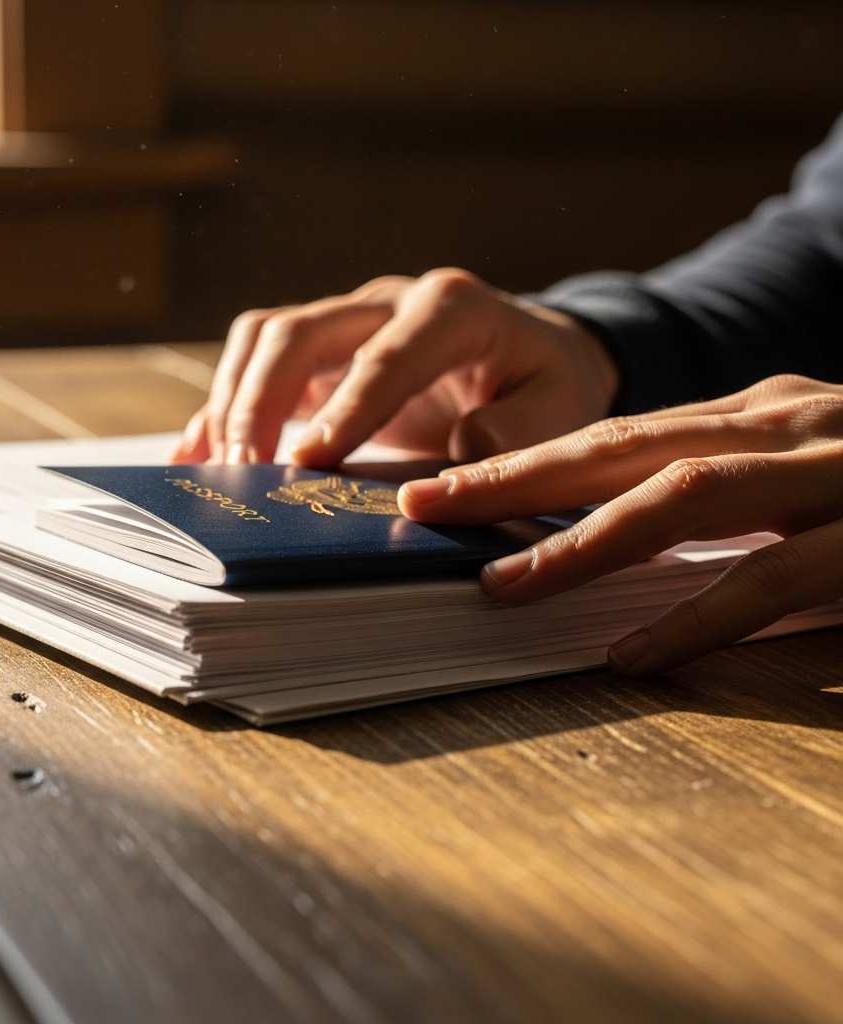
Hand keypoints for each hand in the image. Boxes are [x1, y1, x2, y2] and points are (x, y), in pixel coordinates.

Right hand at [172, 269, 617, 465]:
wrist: (532, 352)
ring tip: (218, 467)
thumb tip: (458, 451)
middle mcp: (388, 301)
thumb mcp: (561, 406)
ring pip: (267, 337)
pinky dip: (226, 405)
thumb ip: (518, 431)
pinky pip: (260, 362)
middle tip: (247, 471)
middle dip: (263, 400)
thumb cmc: (546, 382)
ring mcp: (350, 319)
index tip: (308, 462)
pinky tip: (200, 450)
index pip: (388, 354)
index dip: (345, 407)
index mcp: (452, 309)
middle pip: (301, 332)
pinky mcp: (326, 348)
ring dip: (234, 399)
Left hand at [398, 374, 842, 674]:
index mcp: (756, 412)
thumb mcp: (809, 469)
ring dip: (579, 541)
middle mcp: (779, 424)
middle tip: (423, 507)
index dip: (524, 463)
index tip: (446, 491)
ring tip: (499, 586)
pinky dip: (692, 617)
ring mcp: (827, 471)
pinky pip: (770, 578)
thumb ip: (726, 490)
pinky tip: (627, 654)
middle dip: (511, 479)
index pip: (618, 436)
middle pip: (620, 447)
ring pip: (677, 496)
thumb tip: (620, 529)